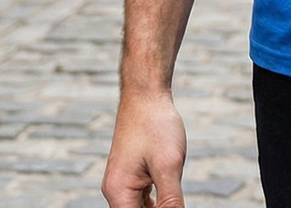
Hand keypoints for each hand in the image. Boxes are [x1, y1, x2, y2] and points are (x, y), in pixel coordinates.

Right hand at [102, 91, 186, 207]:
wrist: (146, 93)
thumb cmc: (156, 125)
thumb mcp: (169, 164)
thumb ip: (171, 200)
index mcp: (119, 193)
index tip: (173, 205)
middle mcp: (116, 191)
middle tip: (175, 198)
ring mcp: (123, 182)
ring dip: (158, 207)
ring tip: (172, 191)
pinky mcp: (132, 175)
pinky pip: (142, 199)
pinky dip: (156, 202)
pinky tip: (169, 200)